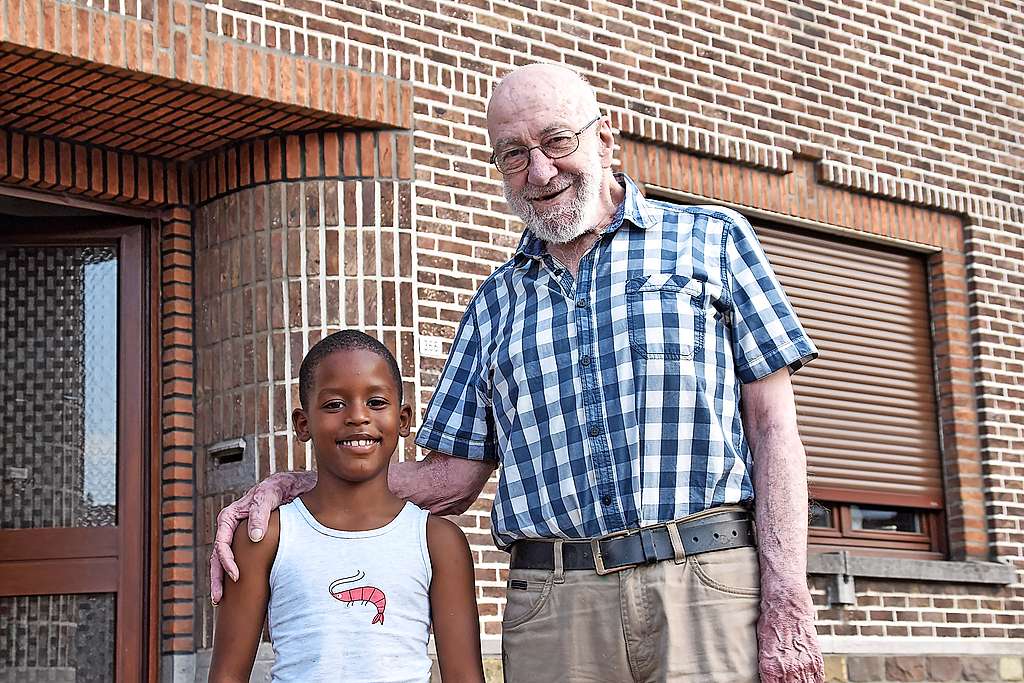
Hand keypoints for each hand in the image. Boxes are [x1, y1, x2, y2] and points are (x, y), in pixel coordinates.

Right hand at [209, 470, 315, 603]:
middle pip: (218, 555)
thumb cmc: (283, 487)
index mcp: (232, 515)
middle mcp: (232, 527)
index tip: (236, 576)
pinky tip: (238, 590)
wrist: (298, 485)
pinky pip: (240, 560)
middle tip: (219, 598)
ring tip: (221, 601)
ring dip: (222, 580)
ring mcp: (241, 535)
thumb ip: (261, 512)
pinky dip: (236, 574)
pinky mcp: (251, 542)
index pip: (222, 541)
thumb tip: (255, 538)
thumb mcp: (272, 494)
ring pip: (225, 560)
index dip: (227, 560)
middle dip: (217, 578)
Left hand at [757, 579, 823, 682]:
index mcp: (770, 668)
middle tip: (783, 678)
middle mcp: (789, 670)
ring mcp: (805, 667)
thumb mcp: (761, 648)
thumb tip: (768, 679)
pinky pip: (817, 681)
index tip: (770, 680)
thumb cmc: (770, 625)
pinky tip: (805, 679)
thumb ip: (767, 668)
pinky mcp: (817, 662)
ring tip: (794, 678)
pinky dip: (812, 682)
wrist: (787, 607)